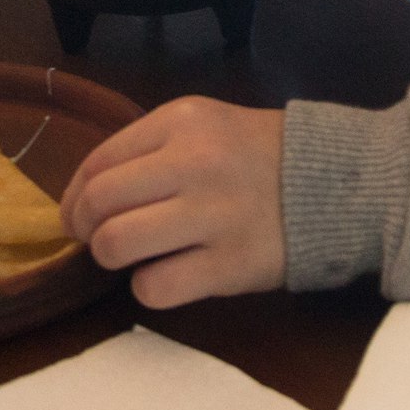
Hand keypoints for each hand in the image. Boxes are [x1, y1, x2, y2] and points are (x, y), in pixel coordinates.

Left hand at [61, 97, 287, 308]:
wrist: (336, 185)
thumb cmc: (257, 156)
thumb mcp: (204, 127)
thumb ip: (147, 150)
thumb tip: (85, 199)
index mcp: (182, 121)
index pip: (98, 162)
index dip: (74, 197)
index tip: (78, 216)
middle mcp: (193, 163)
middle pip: (99, 203)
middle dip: (86, 228)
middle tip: (99, 240)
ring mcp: (212, 215)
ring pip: (117, 244)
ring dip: (113, 257)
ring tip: (133, 257)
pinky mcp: (229, 265)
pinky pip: (155, 287)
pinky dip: (149, 288)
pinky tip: (166, 276)